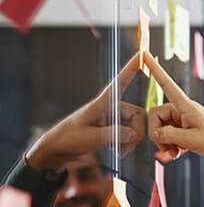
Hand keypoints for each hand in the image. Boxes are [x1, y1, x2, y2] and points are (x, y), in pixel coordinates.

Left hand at [25, 53, 145, 171]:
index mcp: (102, 103)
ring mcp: (112, 118)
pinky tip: (118, 150)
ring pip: (135, 127)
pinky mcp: (112, 128)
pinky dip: (127, 143)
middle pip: (137, 115)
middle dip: (136, 133)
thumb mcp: (92, 137)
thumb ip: (115, 134)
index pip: (120, 82)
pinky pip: (129, 134)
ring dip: (131, 141)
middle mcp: (110, 108)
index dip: (131, 68)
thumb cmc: (69, 138)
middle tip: (126, 148)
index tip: (142, 55)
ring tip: (120, 151)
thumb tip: (134, 133)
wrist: (58, 149)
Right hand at [144, 54, 203, 182]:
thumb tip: (155, 134)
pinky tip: (177, 154)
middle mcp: (184, 110)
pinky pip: (171, 135)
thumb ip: (168, 135)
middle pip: (157, 116)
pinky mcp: (188, 130)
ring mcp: (185, 120)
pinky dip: (171, 145)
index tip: (144, 53)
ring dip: (164, 142)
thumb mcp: (190, 140)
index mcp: (186, 106)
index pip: (166, 84)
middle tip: (166, 149)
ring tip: (174, 154)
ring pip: (163, 127)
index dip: (155, 70)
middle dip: (157, 134)